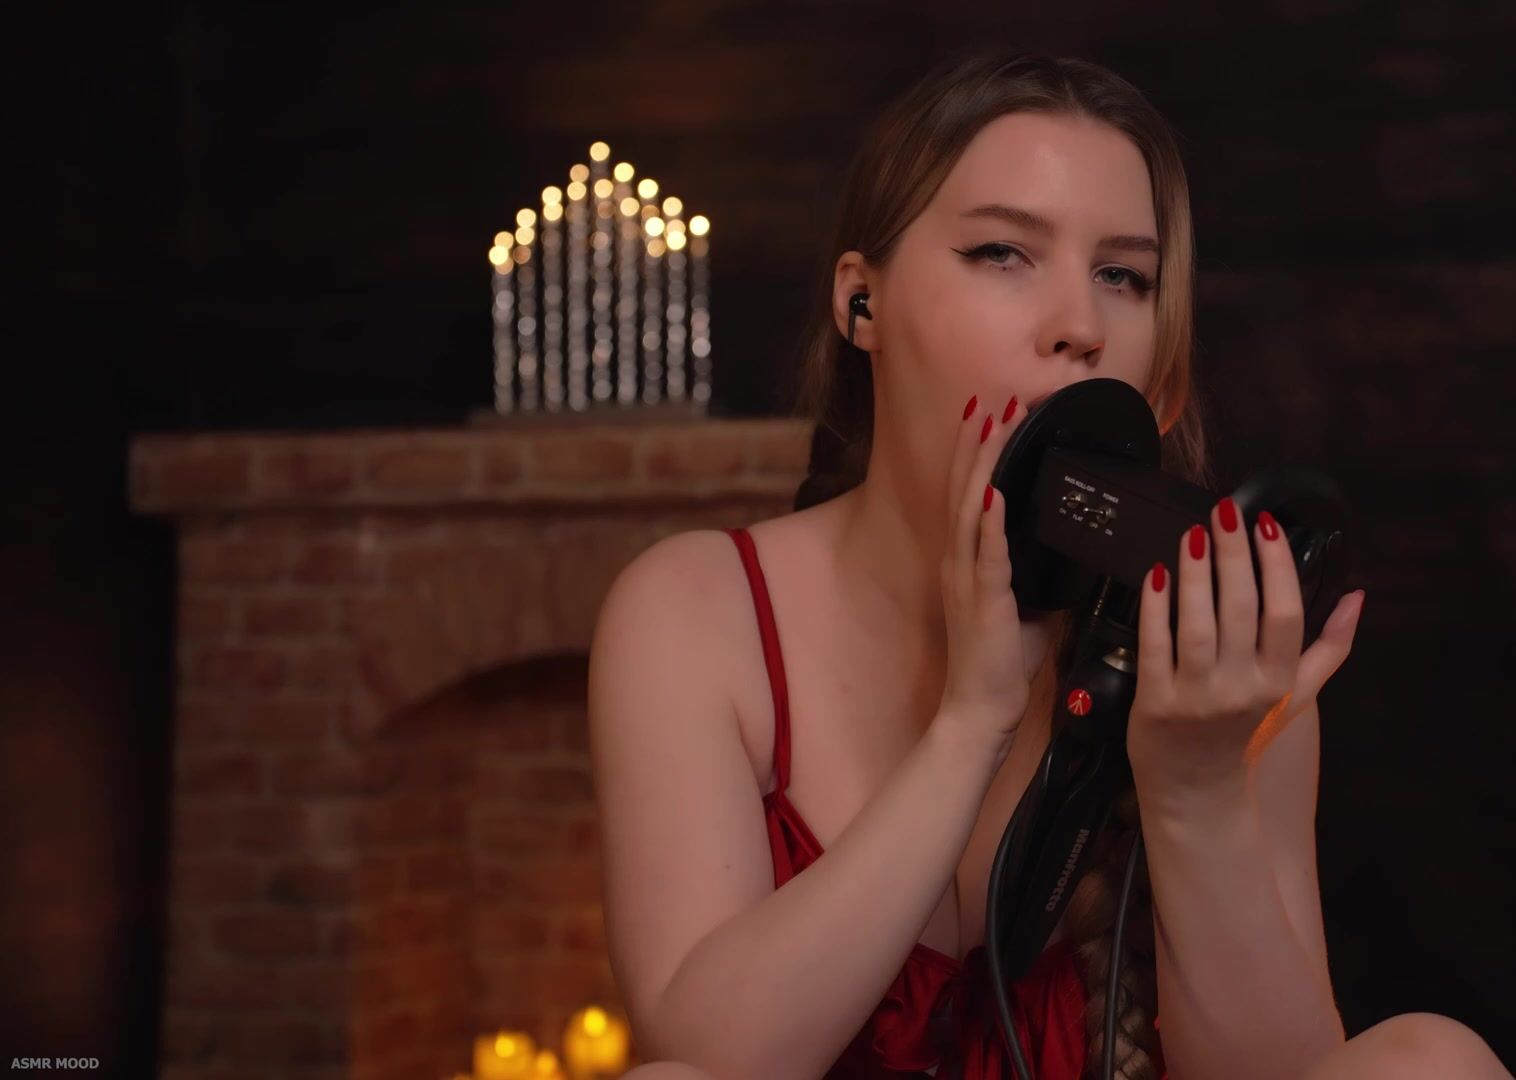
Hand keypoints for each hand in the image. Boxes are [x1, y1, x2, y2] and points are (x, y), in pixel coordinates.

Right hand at [933, 393, 1042, 757]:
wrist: (979, 711)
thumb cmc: (1002, 666)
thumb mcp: (1030, 609)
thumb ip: (1043, 576)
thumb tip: (1077, 551)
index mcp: (970, 563)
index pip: (972, 497)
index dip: (979, 455)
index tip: (993, 417)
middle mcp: (960, 563)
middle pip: (966, 489)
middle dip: (979, 443)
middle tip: (992, 400)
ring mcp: (967, 579)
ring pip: (972, 508)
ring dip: (984, 463)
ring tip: (995, 425)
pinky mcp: (982, 600)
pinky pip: (986, 551)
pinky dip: (990, 518)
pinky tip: (997, 490)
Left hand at [1127, 497, 1365, 806]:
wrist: (1199, 792)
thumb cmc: (1246, 734)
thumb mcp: (1296, 694)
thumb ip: (1330, 647)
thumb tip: (1358, 598)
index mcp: (1279, 681)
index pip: (1285, 615)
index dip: (1278, 566)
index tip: (1267, 524)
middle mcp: (1242, 688)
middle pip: (1241, 610)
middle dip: (1234, 555)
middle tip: (1224, 514)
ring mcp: (1197, 696)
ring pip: (1198, 624)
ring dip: (1195, 574)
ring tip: (1193, 536)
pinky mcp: (1156, 702)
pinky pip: (1155, 646)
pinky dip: (1155, 608)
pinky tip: (1156, 575)